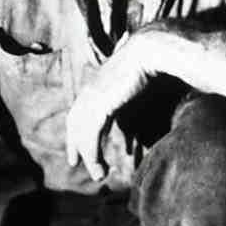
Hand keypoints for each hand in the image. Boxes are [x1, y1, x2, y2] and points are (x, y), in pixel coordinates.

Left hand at [64, 32, 157, 181]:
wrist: (150, 51)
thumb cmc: (150, 63)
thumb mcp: (136, 85)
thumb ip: (131, 100)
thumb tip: (137, 112)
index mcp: (98, 85)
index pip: (80, 111)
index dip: (78, 130)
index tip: (78, 144)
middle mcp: (91, 91)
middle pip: (76, 122)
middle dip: (75, 143)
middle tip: (75, 162)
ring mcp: (93, 98)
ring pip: (84, 133)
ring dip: (89, 156)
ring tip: (99, 174)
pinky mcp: (101, 105)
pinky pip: (92, 135)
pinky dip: (94, 153)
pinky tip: (99, 165)